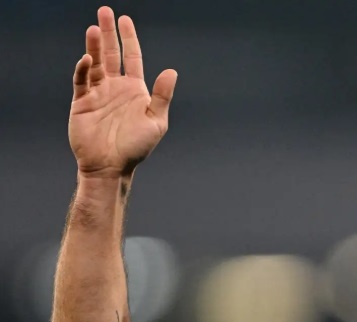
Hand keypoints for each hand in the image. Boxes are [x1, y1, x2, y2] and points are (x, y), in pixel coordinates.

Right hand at [69, 6, 176, 177]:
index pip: (131, 57)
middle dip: (108, 33)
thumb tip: (171, 71)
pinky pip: (82, 81)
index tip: (125, 20)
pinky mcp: (82, 102)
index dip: (129, 38)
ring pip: (95, 63)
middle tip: (105, 12)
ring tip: (93, 28)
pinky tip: (87, 59)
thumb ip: (162, 96)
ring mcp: (97, 93)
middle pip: (111, 54)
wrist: (111, 166)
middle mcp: (115, 87)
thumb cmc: (136, 147)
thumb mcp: (156, 121)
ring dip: (93, 46)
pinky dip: (84, 69)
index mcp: (134, 89)